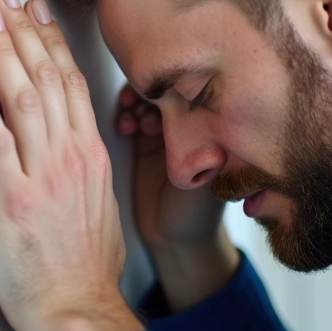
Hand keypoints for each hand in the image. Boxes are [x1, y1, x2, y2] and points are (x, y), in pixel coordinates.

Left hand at [0, 0, 142, 330]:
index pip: (72, 84)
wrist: (79, 309)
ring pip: (24, 97)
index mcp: (92, 156)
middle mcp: (72, 156)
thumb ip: (84, 173)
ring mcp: (44, 174)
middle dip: (25, 31)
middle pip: (48, 78)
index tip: (38, 14)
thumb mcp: (100, 208)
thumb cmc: (87, 269)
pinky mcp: (13, 196)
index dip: (52, 44)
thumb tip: (70, 153)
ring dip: (3, 51)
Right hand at [117, 85, 238, 311]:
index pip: (189, 94)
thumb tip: (206, 113)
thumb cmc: (198, 214)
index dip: (173, 88)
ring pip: (145, 102)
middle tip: (144, 104)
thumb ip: (203, 150)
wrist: (175, 241)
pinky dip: (125, 115)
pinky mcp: (141, 145)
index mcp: (205, 130)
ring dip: (135, 102)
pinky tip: (125, 126)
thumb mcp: (206, 178)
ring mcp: (162, 136)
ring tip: (133, 118)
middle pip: (165, 92)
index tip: (161, 91)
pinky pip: (129, 118)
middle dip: (151, 92)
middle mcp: (185, 128)